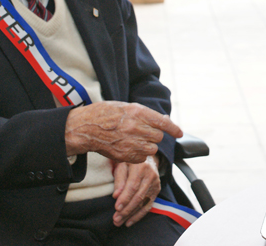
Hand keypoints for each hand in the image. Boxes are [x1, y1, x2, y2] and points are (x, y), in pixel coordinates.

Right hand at [65, 101, 181, 162]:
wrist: (85, 127)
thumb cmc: (104, 114)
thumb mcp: (126, 107)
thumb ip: (143, 114)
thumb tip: (161, 120)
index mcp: (137, 112)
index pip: (162, 122)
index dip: (173, 128)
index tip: (179, 133)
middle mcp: (136, 127)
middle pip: (158, 136)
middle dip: (154, 135)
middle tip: (143, 132)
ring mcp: (130, 142)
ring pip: (151, 148)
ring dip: (147, 146)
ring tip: (135, 140)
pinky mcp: (125, 155)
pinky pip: (141, 158)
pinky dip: (138, 155)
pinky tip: (129, 148)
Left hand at [112, 156, 160, 226]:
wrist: (146, 158)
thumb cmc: (130, 162)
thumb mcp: (122, 165)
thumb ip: (119, 179)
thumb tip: (116, 196)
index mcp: (141, 166)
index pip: (133, 185)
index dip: (125, 198)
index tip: (116, 208)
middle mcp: (150, 175)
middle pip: (139, 196)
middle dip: (126, 210)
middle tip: (116, 219)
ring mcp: (155, 183)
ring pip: (143, 203)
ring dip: (131, 215)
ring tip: (119, 222)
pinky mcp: (157, 190)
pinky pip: (148, 205)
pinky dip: (138, 215)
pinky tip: (129, 222)